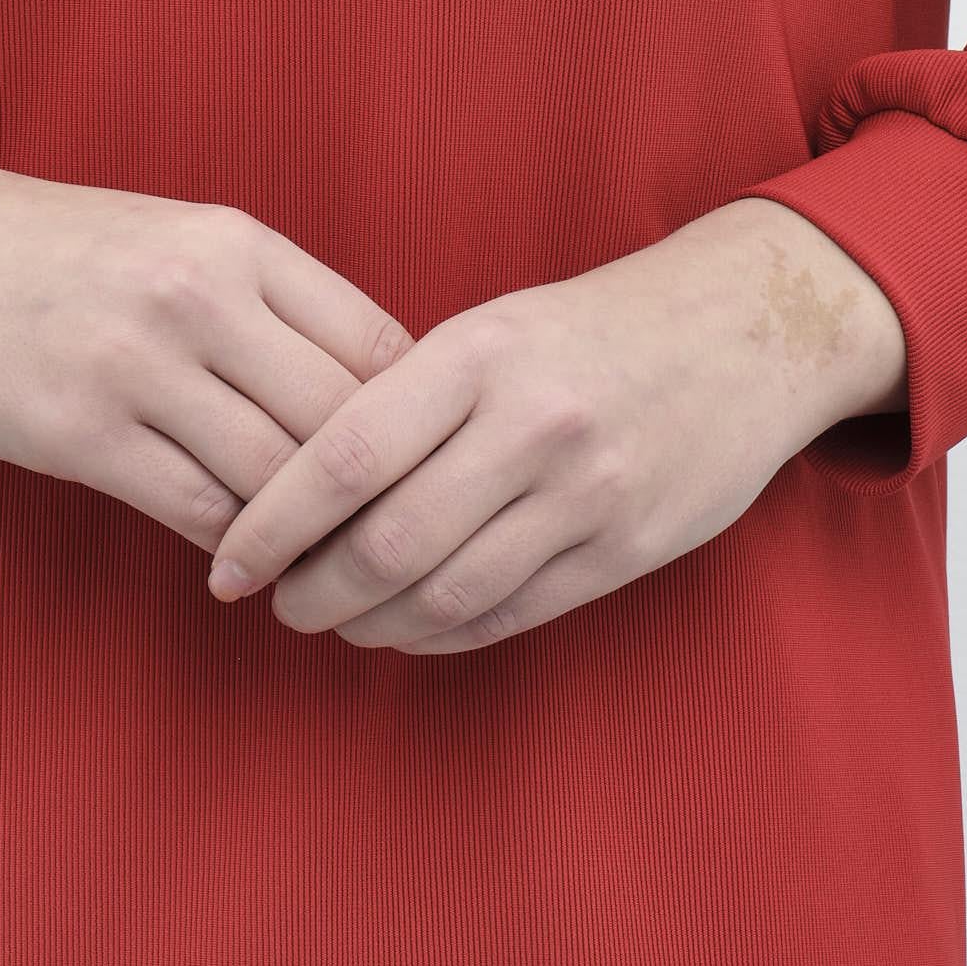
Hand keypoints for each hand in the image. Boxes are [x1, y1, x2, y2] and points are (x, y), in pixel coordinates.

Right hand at [0, 110, 414, 555]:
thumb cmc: (51, 252)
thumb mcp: (171, 239)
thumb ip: (262, 303)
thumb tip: (370, 393)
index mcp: (236, 240)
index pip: (379, 345)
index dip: (413, 422)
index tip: (420, 473)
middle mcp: (199, 292)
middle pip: (341, 421)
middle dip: (377, 497)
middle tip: (397, 554)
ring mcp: (137, 362)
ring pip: (276, 478)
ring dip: (308, 540)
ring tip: (331, 578)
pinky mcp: (79, 430)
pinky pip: (197, 513)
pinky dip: (234, 552)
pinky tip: (242, 569)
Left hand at [201, 197, 908, 654]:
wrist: (740, 331)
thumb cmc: (585, 330)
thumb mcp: (492, 329)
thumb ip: (407, 399)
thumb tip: (295, 486)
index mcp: (479, 354)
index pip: (346, 452)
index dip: (272, 520)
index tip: (226, 562)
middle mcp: (530, 424)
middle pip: (388, 540)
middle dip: (314, 589)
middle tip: (276, 601)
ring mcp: (584, 493)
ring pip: (446, 592)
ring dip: (372, 623)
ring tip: (334, 620)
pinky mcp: (625, 549)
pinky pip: (509, 615)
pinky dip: (441, 635)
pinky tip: (407, 628)